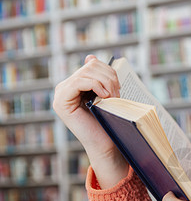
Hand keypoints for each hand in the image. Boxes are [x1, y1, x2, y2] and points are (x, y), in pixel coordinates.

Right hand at [53, 55, 127, 187]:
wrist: (105, 144)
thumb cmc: (108, 121)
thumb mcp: (106, 94)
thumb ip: (99, 77)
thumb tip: (90, 57)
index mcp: (76, 84)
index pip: (92, 64)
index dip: (109, 71)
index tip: (119, 87)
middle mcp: (65, 87)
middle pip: (90, 67)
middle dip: (109, 77)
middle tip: (118, 94)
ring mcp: (61, 94)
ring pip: (86, 72)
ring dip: (105, 82)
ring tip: (113, 97)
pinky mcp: (61, 102)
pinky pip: (78, 82)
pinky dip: (96, 85)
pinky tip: (105, 96)